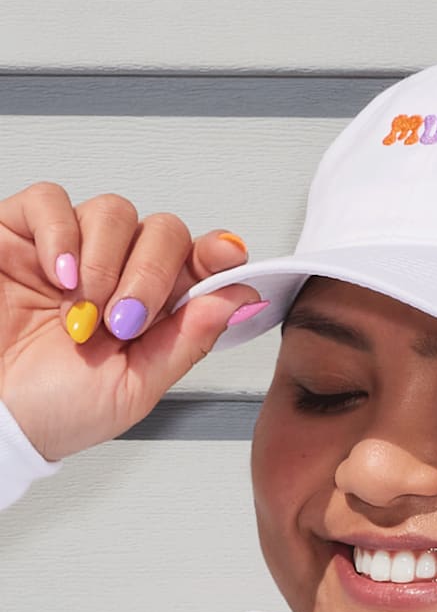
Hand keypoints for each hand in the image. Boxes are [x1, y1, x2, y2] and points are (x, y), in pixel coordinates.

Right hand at [0, 182, 259, 459]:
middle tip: (125, 321)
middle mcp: (118, 274)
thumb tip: (240, 299)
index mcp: (153, 309)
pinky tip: (60, 277)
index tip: (224, 259)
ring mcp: (71, 252)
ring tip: (83, 312)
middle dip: (152, 274)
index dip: (217, 254)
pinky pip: (51, 201)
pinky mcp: (19, 235)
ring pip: (114, 212)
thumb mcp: (135, 387)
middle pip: (163, 231)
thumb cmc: (52, 410)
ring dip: (107, 262)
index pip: (198, 261)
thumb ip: (188, 340)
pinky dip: (62, 235)